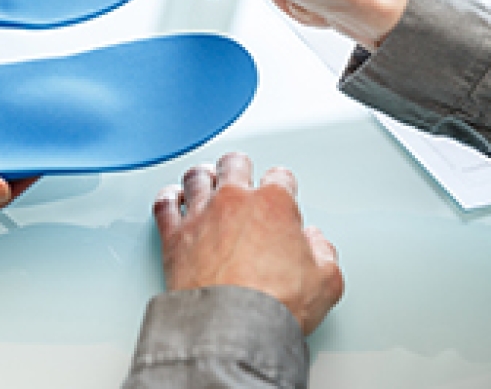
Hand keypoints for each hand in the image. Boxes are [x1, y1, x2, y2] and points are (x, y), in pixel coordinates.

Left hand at [153, 153, 342, 334]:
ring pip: (196, 176)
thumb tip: (316, 243)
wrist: (232, 326)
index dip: (282, 184)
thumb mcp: (326, 281)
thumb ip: (323, 253)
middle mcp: (233, 201)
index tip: (281, 190)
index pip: (280, 177)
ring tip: (207, 179)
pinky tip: (173, 198)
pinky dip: (169, 198)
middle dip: (239, 167)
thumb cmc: (274, 304)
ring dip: (203, 176)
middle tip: (241, 173)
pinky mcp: (173, 235)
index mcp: (273, 205)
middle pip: (234, 164)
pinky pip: (164, 203)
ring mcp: (200, 215)